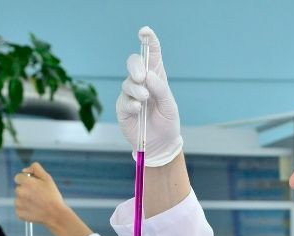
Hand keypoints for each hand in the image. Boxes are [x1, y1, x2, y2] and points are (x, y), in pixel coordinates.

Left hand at [14, 162, 70, 226]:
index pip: (18, 178)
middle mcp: (19, 191)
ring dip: (25, 201)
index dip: (26, 181)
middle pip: (19, 189)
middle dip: (26, 191)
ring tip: (37, 204)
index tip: (33, 186)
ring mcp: (18, 203)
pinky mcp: (19, 213)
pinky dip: (25, 210)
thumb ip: (35, 168)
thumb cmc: (53, 196)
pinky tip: (35, 210)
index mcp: (26, 182)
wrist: (56, 214)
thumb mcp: (47, 178)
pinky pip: (19, 209)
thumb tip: (24, 170)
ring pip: (19, 199)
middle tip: (38, 196)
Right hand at [116, 26, 182, 166]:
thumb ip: (161, 90)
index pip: (152, 56)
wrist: (160, 144)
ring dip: (137, 90)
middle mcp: (142, 83)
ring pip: (128, 83)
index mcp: (156, 78)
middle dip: (136, 66)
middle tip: (142, 77)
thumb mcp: (170, 106)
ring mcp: (130, 95)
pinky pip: (124, 100)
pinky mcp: (122, 108)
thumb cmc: (167, 123)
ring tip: (145, 99)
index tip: (145, 32)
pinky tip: (138, 110)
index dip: (149, 42)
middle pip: (134, 64)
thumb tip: (149, 76)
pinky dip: (132, 104)